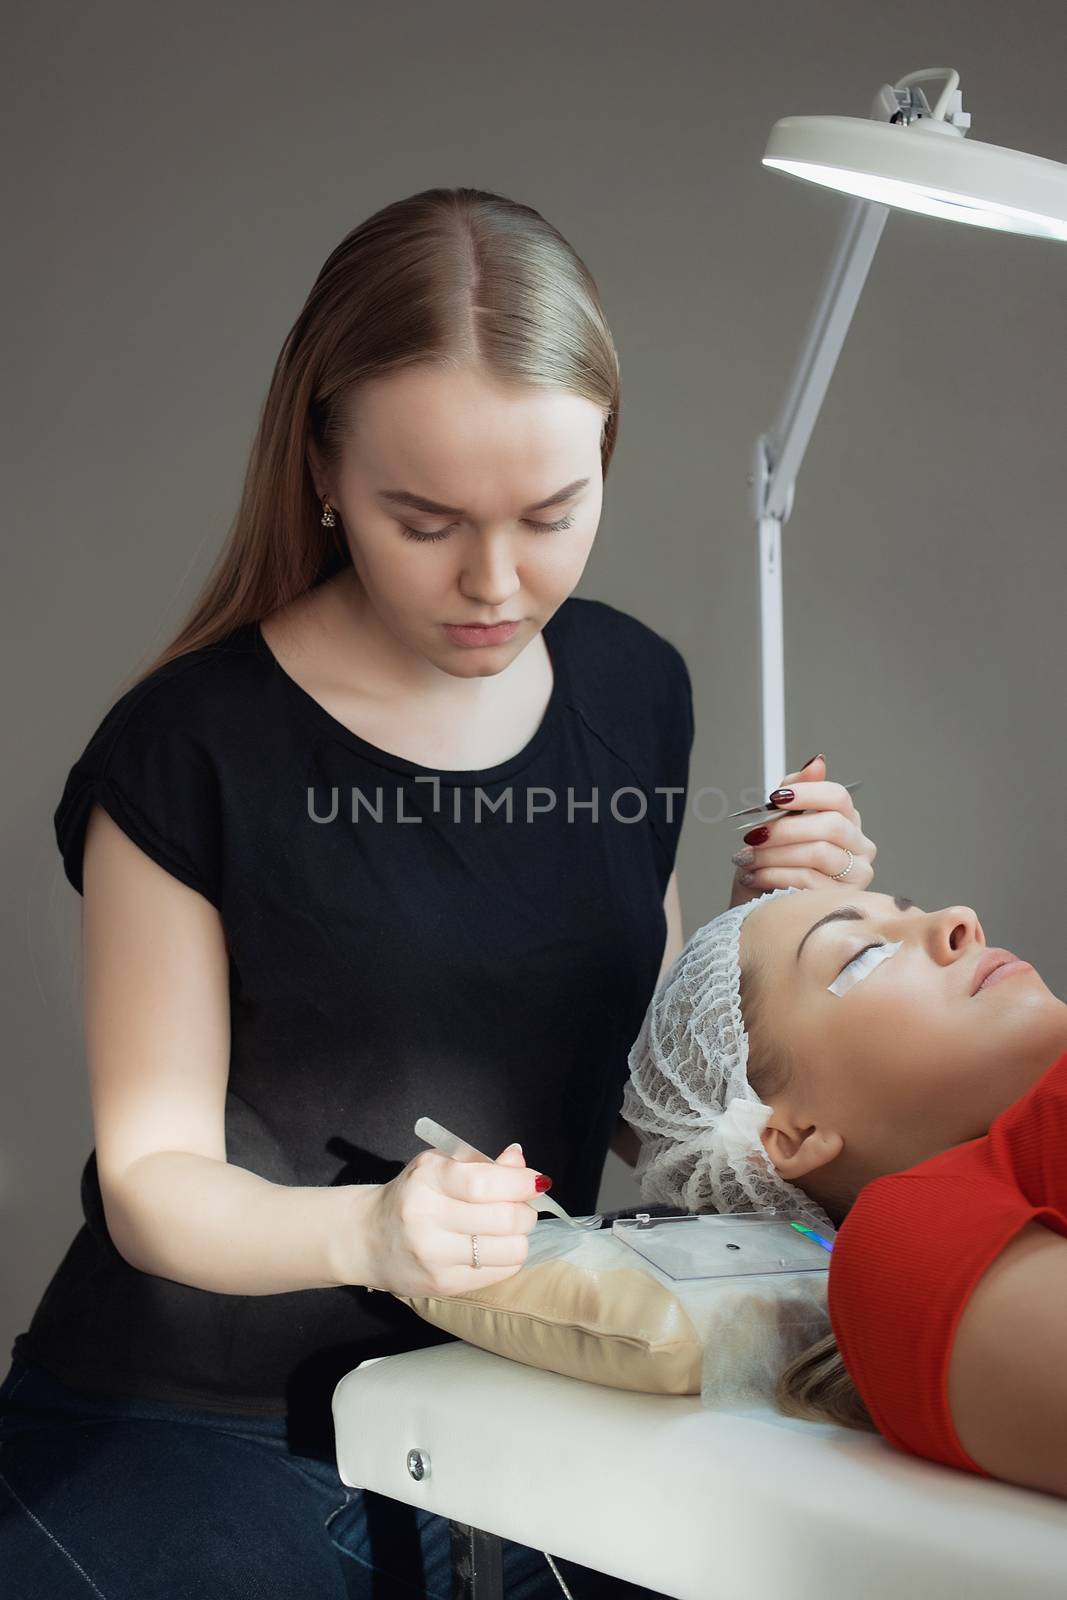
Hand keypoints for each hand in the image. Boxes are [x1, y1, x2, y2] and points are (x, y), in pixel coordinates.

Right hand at [362, 1140, 541, 1297]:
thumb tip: (521, 1163)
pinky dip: (507, 1258)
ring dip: (520, 1237)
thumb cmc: (412, 1196)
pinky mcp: (442, 1285)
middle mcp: (426, 1217)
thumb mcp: (439, 1166)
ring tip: (507, 1229)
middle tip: (522, 1207)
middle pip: (504, 1218)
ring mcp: (433, 1255)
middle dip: (526, 1211)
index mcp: (427, 1178)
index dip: (520, 1183)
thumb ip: (483, 1165)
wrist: (367, 1238)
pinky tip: (493, 1248)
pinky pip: (499, 1273)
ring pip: (509, 1250)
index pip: (485, 1183)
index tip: (535, 1182)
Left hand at [729, 753, 875, 905]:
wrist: (759, 904)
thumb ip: (796, 790)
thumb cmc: (772, 861)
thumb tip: (818, 762)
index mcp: (848, 821)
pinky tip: (753, 876)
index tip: (774, 797)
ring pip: (818, 853)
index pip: (838, 797)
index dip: (806, 793)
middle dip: (785, 829)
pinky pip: (808, 880)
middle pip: (830, 826)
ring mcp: (856, 875)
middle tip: (753, 836)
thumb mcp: (778, 821)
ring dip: (774, 854)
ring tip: (747, 858)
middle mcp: (861, 847)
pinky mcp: (841, 900)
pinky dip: (774, 875)